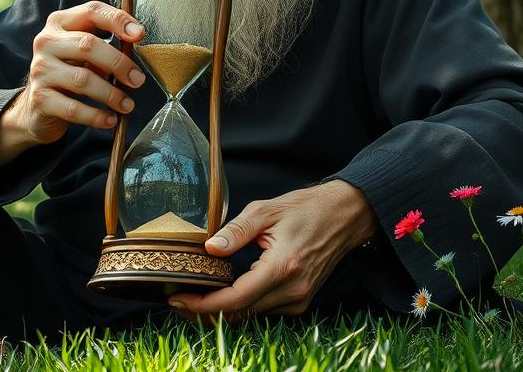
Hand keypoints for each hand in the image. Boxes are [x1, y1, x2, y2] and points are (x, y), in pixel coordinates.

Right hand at [0, 2, 146, 162]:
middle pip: (88, 45)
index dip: (118, 20)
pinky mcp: (39, 98)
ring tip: (127, 104)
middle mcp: (46, 42)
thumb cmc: (69, 72)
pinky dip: (95, 116)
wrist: (38, 107)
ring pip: (82, 79)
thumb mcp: (84, 52)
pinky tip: (110, 119)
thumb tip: (136, 41)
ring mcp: (40, 70)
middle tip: (138, 79)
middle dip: (118, 63)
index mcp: (60, 23)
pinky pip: (73, 108)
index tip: (140, 34)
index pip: (91, 11)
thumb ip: (105, 44)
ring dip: (111, 94)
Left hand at [169, 180, 377, 321]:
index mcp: (282, 267)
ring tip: (198, 292)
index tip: (179, 298)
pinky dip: (243, 304)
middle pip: (240, 313)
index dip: (204, 304)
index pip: (236, 299)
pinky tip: (226, 289)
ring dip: (223, 308)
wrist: (344, 216)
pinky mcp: (300, 301)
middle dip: (207, 309)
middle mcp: (292, 290)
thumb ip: (236, 230)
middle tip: (180, 297)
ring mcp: (299, 299)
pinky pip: (264, 309)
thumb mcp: (266, 210)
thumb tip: (209, 248)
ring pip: (250, 315)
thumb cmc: (306, 208)